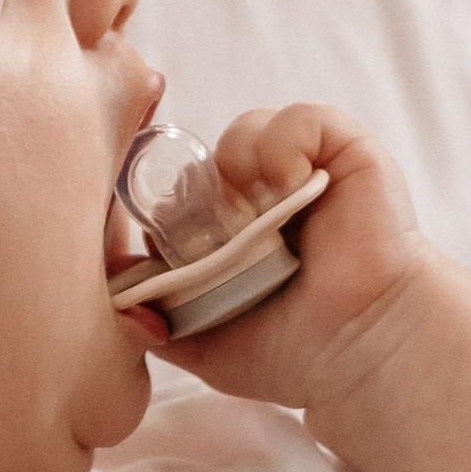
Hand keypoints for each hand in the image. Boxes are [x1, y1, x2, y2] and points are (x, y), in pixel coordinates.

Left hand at [171, 102, 430, 407]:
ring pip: (242, 132)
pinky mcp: (342, 149)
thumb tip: (111, 288)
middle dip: (199, 191)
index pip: (177, 188)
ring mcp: (301, 169)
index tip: (162, 232)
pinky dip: (282, 146)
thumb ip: (150, 321)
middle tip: (215, 237)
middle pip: (203, 156)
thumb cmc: (295, 352)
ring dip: (237, 166)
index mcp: (228, 232)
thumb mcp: (202, 345)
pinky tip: (290, 187)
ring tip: (256, 216)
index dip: (162, 199)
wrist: (360, 350)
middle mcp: (261, 195)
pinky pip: (296, 119)